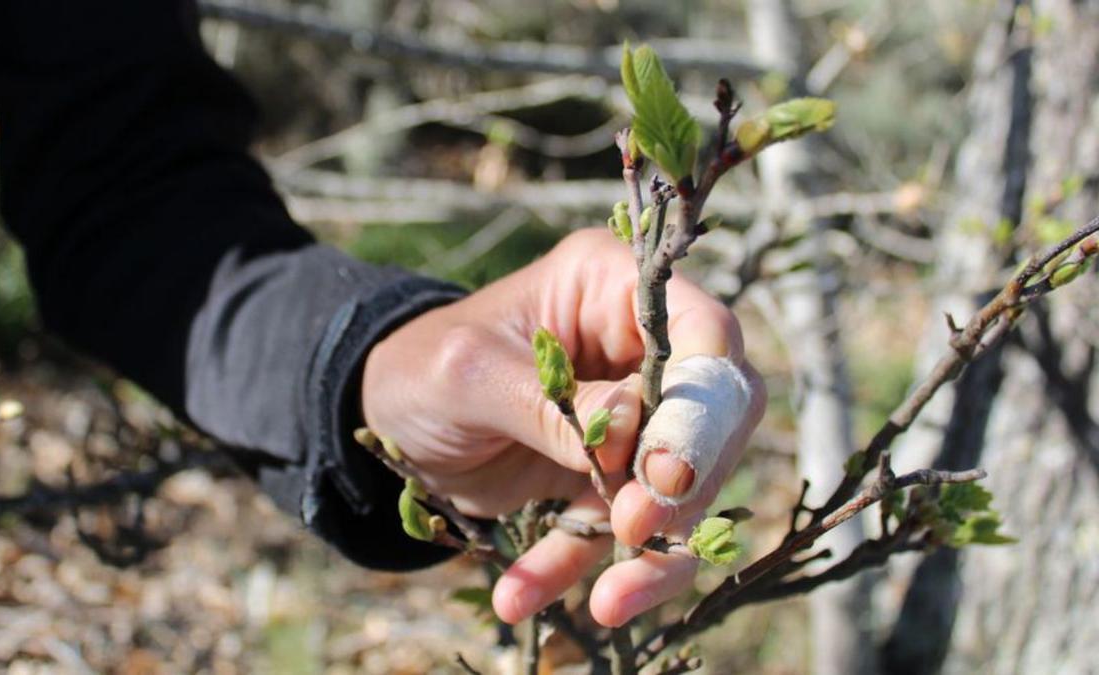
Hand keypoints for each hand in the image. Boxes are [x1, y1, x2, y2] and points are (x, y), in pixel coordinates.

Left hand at [361, 228, 764, 626]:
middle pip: (716, 418)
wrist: (394, 416)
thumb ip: (547, 401)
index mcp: (613, 287)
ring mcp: (636, 421)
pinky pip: (620, 537)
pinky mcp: (613, 482)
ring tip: (605, 604)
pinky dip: (578, 572)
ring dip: (651, 555)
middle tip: (633, 527)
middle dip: (685, 484)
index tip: (666, 471)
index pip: (704, 333)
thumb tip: (632, 433)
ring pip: (684, 492)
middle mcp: (641, 348)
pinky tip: (519, 596)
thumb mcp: (467, 373)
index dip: (702, 403)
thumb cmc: (422, 367)